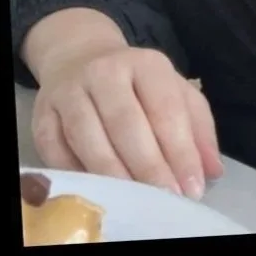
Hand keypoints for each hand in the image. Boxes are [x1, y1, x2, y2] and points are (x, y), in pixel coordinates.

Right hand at [31, 45, 222, 198]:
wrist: (80, 57)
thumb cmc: (137, 84)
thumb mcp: (174, 92)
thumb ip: (197, 128)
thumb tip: (212, 171)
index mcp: (146, 63)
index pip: (166, 108)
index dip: (180, 151)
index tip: (192, 187)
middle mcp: (105, 71)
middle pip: (126, 123)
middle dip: (149, 166)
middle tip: (165, 197)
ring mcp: (70, 91)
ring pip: (88, 137)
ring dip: (114, 173)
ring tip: (135, 198)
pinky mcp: (43, 113)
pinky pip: (56, 150)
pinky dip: (77, 172)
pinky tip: (99, 189)